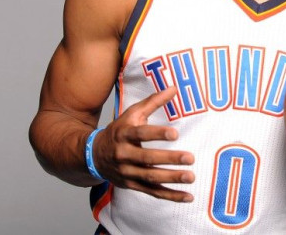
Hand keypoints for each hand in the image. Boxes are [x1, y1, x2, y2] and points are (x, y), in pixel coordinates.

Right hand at [92, 87, 194, 201]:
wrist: (94, 155)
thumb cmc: (119, 131)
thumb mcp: (132, 114)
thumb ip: (153, 102)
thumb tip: (174, 88)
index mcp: (124, 134)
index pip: (141, 134)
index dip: (157, 134)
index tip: (175, 133)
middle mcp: (124, 155)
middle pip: (147, 159)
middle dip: (169, 159)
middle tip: (190, 158)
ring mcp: (128, 172)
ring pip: (151, 178)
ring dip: (172, 178)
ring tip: (191, 176)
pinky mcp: (133, 185)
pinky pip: (153, 192)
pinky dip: (171, 196)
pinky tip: (188, 196)